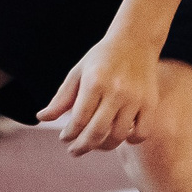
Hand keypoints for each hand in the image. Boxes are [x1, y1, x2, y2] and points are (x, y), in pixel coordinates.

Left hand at [37, 34, 162, 155]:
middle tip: (74, 151)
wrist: (136, 40)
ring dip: (103, 146)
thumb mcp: (78, 72)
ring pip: (118, 136)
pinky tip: (120, 136)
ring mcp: (135, 98)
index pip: (78, 120)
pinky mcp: (150, 103)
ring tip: (95, 144)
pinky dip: (130, 140)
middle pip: (96, 132)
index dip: (69, 134)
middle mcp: (116, 91)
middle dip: (82, 146)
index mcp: (94, 82)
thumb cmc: (102, 57)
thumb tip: (42, 118)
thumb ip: (61, 98)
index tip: (64, 138)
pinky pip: (141, 133)